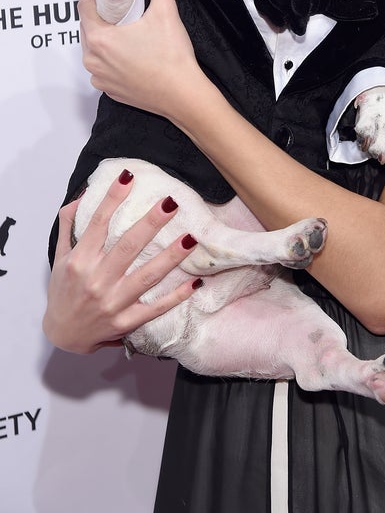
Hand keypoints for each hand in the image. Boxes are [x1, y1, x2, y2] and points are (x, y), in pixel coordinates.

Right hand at [42, 171, 201, 353]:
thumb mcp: (60, 256)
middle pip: (128, 247)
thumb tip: (82, 195)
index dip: (113, 199)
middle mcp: (97, 280)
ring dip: (171, 257)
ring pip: (147, 276)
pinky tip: (195, 282)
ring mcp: (113, 302)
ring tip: (191, 237)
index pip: (98, 223)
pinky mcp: (127, 321)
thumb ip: (69, 225)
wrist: (63, 334)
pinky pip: (156, 308)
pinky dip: (176, 296)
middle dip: (151, 223)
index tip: (128, 177)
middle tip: (171, 202)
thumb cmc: (63, 291)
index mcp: (80, 261)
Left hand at [79, 0, 199, 117]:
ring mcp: (99, 78)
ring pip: (94, 48)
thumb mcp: (166, 12)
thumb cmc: (172, 56)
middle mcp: (92, 60)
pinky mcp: (109, 91)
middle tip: (122, 7)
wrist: (184, 96)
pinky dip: (111, 58)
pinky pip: (102, 67)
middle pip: (88, 27)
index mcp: (100, 38)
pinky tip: (131, 54)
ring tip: (127, 30)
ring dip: (105, 36)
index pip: (85, 6)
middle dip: (102, 14)